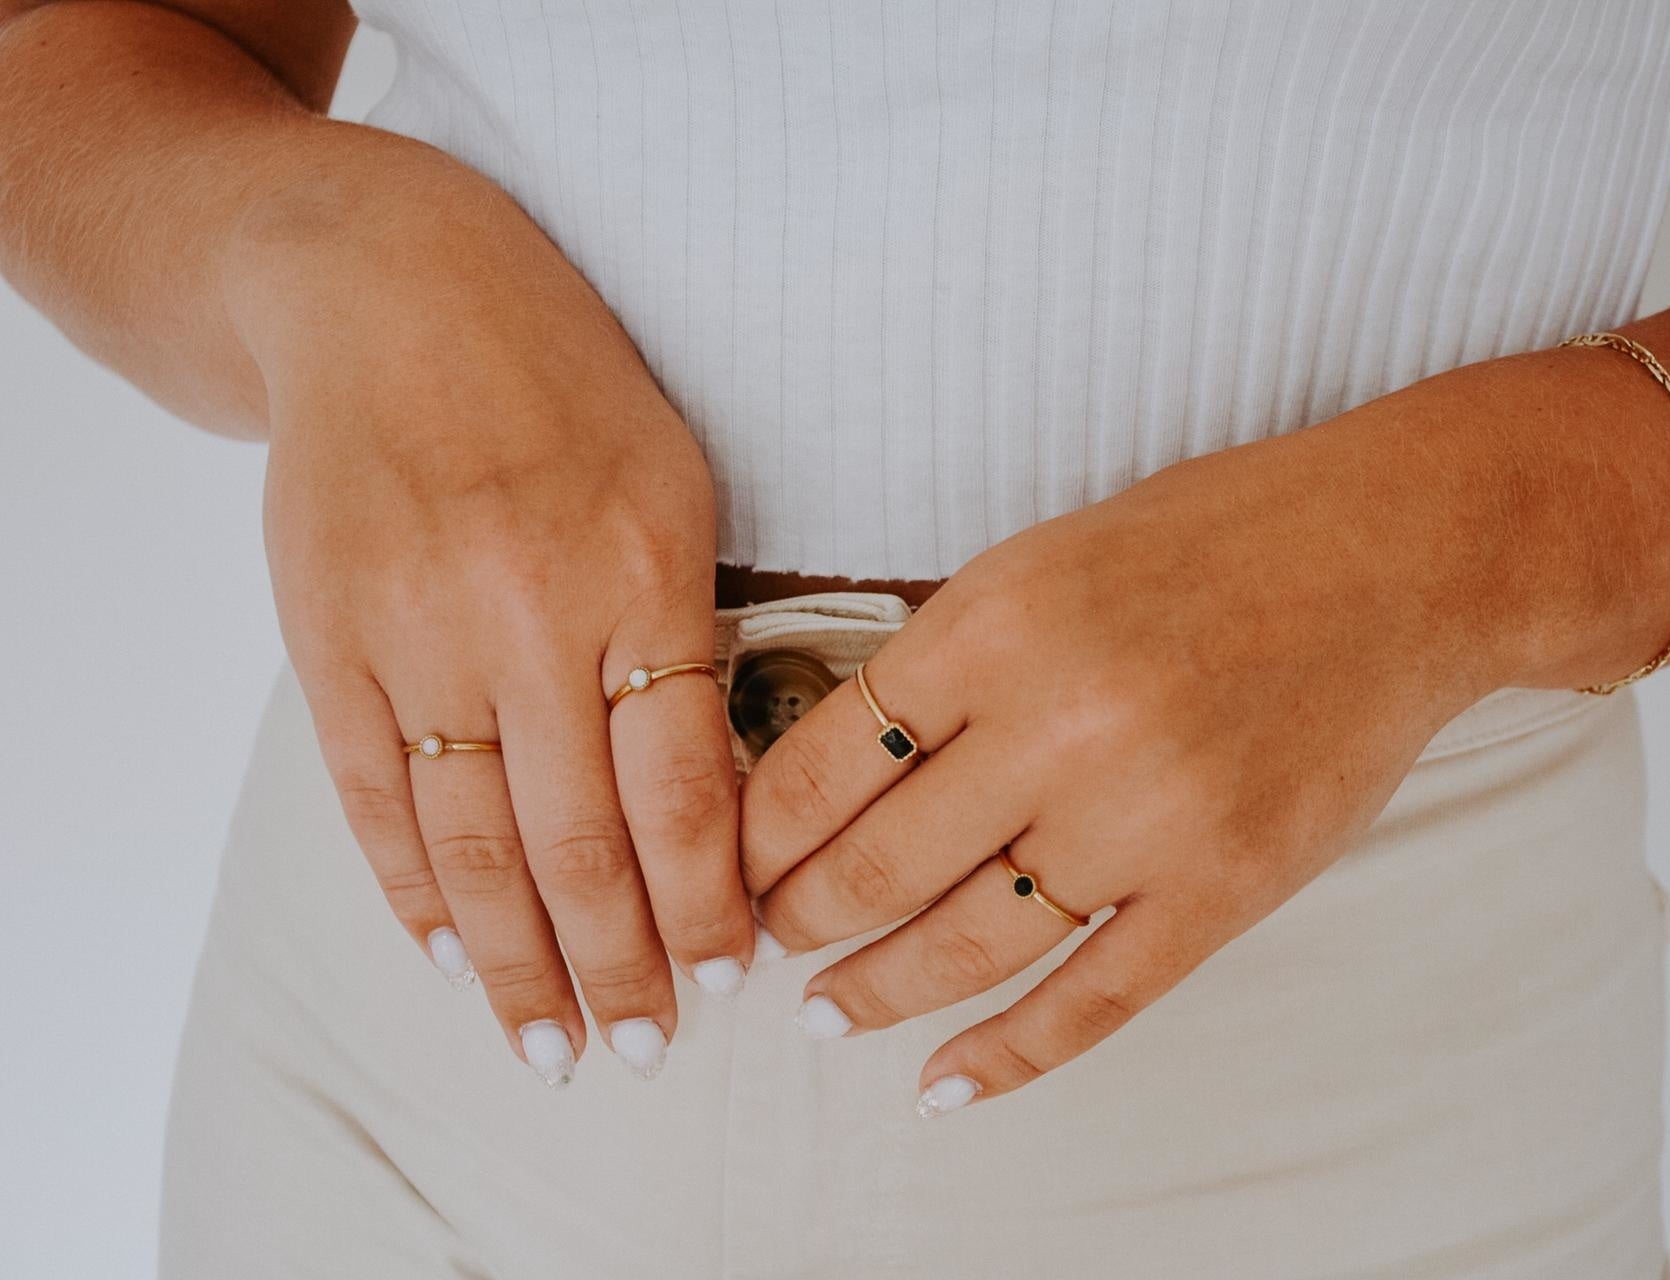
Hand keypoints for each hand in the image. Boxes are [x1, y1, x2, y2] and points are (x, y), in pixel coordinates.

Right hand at [244, 189, 750, 1082]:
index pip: (686, 789)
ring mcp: (413, 629)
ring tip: (549, 1045)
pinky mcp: (327, 635)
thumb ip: (691, 632)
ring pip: (472, 842)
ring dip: (514, 961)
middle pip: (580, 842)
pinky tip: (448, 955)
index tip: (729, 977)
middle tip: (641, 1051)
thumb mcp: (676, 481)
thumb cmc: (563, 383)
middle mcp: (527, 613)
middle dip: (618, 966)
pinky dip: (411, 890)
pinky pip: (373, 794)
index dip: (706, 902)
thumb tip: (710, 797)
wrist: (387, 290)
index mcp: (644, 571)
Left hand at [740, 412, 1523, 1109]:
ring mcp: (1147, 818)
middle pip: (876, 864)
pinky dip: (1008, 1056)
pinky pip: (1092, 1000)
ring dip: (876, 993)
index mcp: (995, 625)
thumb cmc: (1213, 543)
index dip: (754, 832)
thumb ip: (943, 659)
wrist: (1396, 558)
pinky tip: (945, 1083)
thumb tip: (834, 767)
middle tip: (764, 942)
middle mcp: (1060, 726)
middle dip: (796, 918)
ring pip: (968, 946)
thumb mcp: (1043, 558)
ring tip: (826, 1013)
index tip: (733, 862)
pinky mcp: (1224, 888)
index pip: (821, 761)